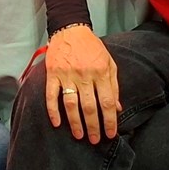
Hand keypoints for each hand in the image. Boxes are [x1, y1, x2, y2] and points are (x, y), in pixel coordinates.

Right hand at [44, 25, 119, 144]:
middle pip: (90, 107)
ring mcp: (67, 75)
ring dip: (75, 122)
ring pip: (71, 104)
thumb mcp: (109, 63)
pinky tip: (57, 123)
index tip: (111, 133)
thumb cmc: (92, 48)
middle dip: (93, 126)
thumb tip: (117, 108)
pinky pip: (51, 95)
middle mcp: (84, 75)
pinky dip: (53, 110)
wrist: (70, 30)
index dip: (110, 120)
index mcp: (101, 73)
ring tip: (79, 135)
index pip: (107, 102)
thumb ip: (113, 86)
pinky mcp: (53, 74)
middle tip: (95, 140)